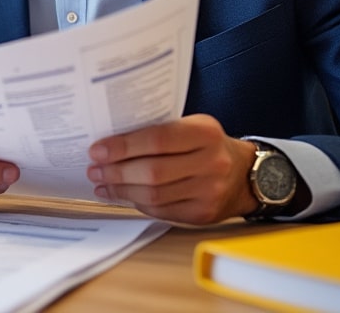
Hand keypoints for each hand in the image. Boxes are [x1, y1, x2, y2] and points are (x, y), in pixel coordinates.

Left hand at [86, 114, 257, 223]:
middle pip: (152, 172)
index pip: (157, 139)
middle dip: (116, 172)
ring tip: (102, 183)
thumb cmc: (206, 145)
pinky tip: (122, 195)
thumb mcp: (191, 126)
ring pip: (154, 195)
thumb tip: (110, 143)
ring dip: (121, 190)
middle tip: (94, 169)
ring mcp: (209, 191)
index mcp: (205, 133)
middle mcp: (211, 163)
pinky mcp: (203, 214)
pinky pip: (162, 211)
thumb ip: (158, 130)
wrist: (245, 174)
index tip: (97, 150)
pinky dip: (138, 203)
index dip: (123, 147)